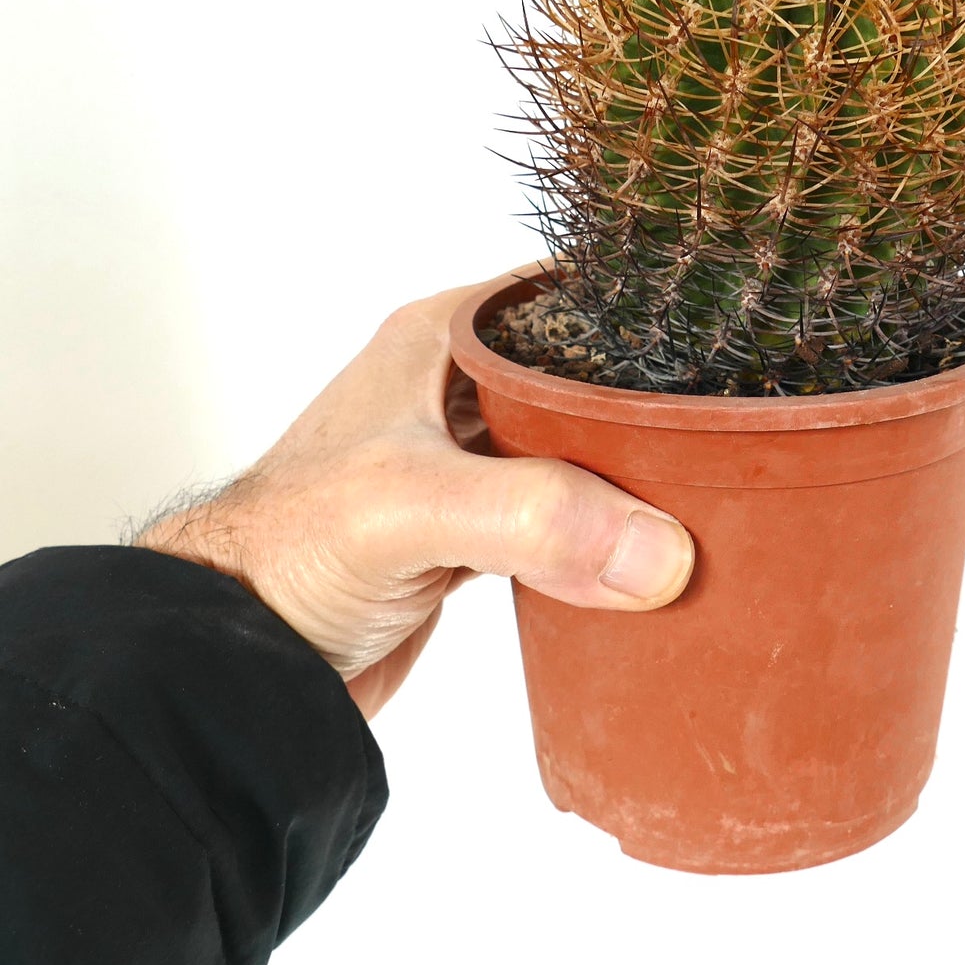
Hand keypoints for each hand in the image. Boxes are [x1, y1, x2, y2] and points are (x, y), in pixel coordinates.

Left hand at [135, 285, 694, 718]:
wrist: (235, 666)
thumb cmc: (282, 554)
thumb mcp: (409, 507)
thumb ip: (532, 515)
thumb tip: (658, 547)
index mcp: (440, 340)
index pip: (565, 299)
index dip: (641, 316)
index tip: (720, 349)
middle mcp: (456, 393)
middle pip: (585, 382)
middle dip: (650, 411)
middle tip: (729, 436)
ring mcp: (466, 467)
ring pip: (578, 455)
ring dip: (630, 482)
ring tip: (706, 494)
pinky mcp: (472, 536)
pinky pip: (561, 523)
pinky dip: (602, 541)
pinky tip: (644, 559)